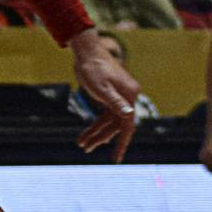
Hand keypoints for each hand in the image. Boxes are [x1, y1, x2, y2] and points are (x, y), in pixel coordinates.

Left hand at [70, 27, 141, 161]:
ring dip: (96, 133)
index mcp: (130, 94)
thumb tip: (129, 113)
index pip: (128, 124)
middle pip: (116, 125)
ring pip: (108, 122)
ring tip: (81, 144)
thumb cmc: (93, 68)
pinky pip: (103, 116)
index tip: (116, 159)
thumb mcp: (102, 88)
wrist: (85, 52)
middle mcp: (127, 97)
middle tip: (86, 148)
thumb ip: (115, 102)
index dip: (122, 143)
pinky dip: (94, 125)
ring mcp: (118, 97)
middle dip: (101, 137)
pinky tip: (84, 135)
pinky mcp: (108, 96)